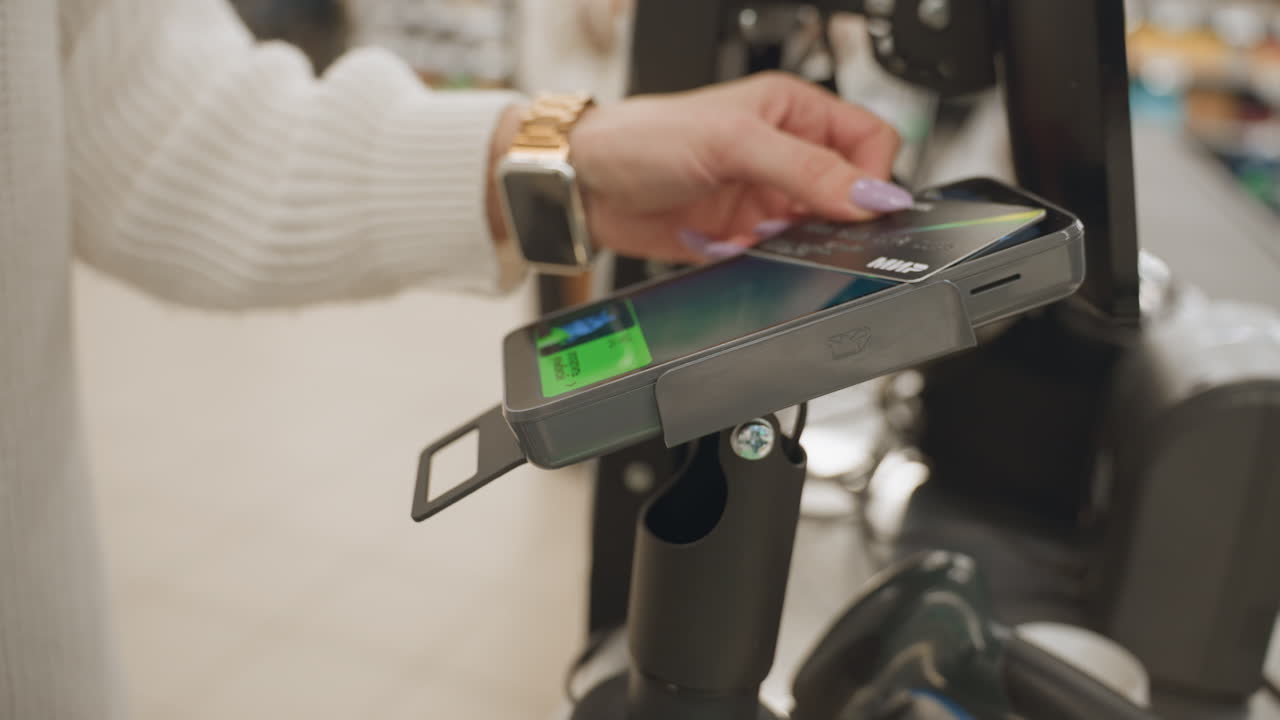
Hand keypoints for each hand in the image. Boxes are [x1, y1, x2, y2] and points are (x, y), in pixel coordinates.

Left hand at [569, 72, 906, 262]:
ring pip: (820, 229)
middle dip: (838, 214)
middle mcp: (785, 153)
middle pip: (849, 190)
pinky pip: (784, 257)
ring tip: (765, 233)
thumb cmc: (643, 138)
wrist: (586, 186)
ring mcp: (766, 196)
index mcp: (793, 110)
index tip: (859, 206)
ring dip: (802, 241)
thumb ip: (805, 168)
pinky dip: (773, 261)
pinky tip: (743, 247)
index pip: (870, 140)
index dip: (873, 174)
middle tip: (809, 224)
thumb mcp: (733, 142)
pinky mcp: (745, 236)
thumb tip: (869, 195)